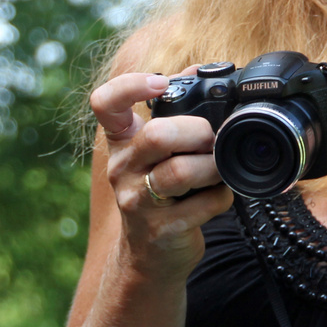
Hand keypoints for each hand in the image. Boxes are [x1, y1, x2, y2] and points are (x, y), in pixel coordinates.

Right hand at [90, 69, 233, 279]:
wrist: (150, 257)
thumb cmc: (160, 191)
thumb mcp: (157, 151)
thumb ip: (175, 111)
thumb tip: (197, 69)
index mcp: (121, 141)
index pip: (105, 103)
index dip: (130, 85)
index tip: (162, 83)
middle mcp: (121, 168)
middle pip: (157, 135)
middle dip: (197, 132)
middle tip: (211, 140)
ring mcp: (137, 201)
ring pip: (180, 171)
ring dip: (213, 167)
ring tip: (219, 169)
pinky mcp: (160, 230)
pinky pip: (203, 204)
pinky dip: (222, 197)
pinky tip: (219, 196)